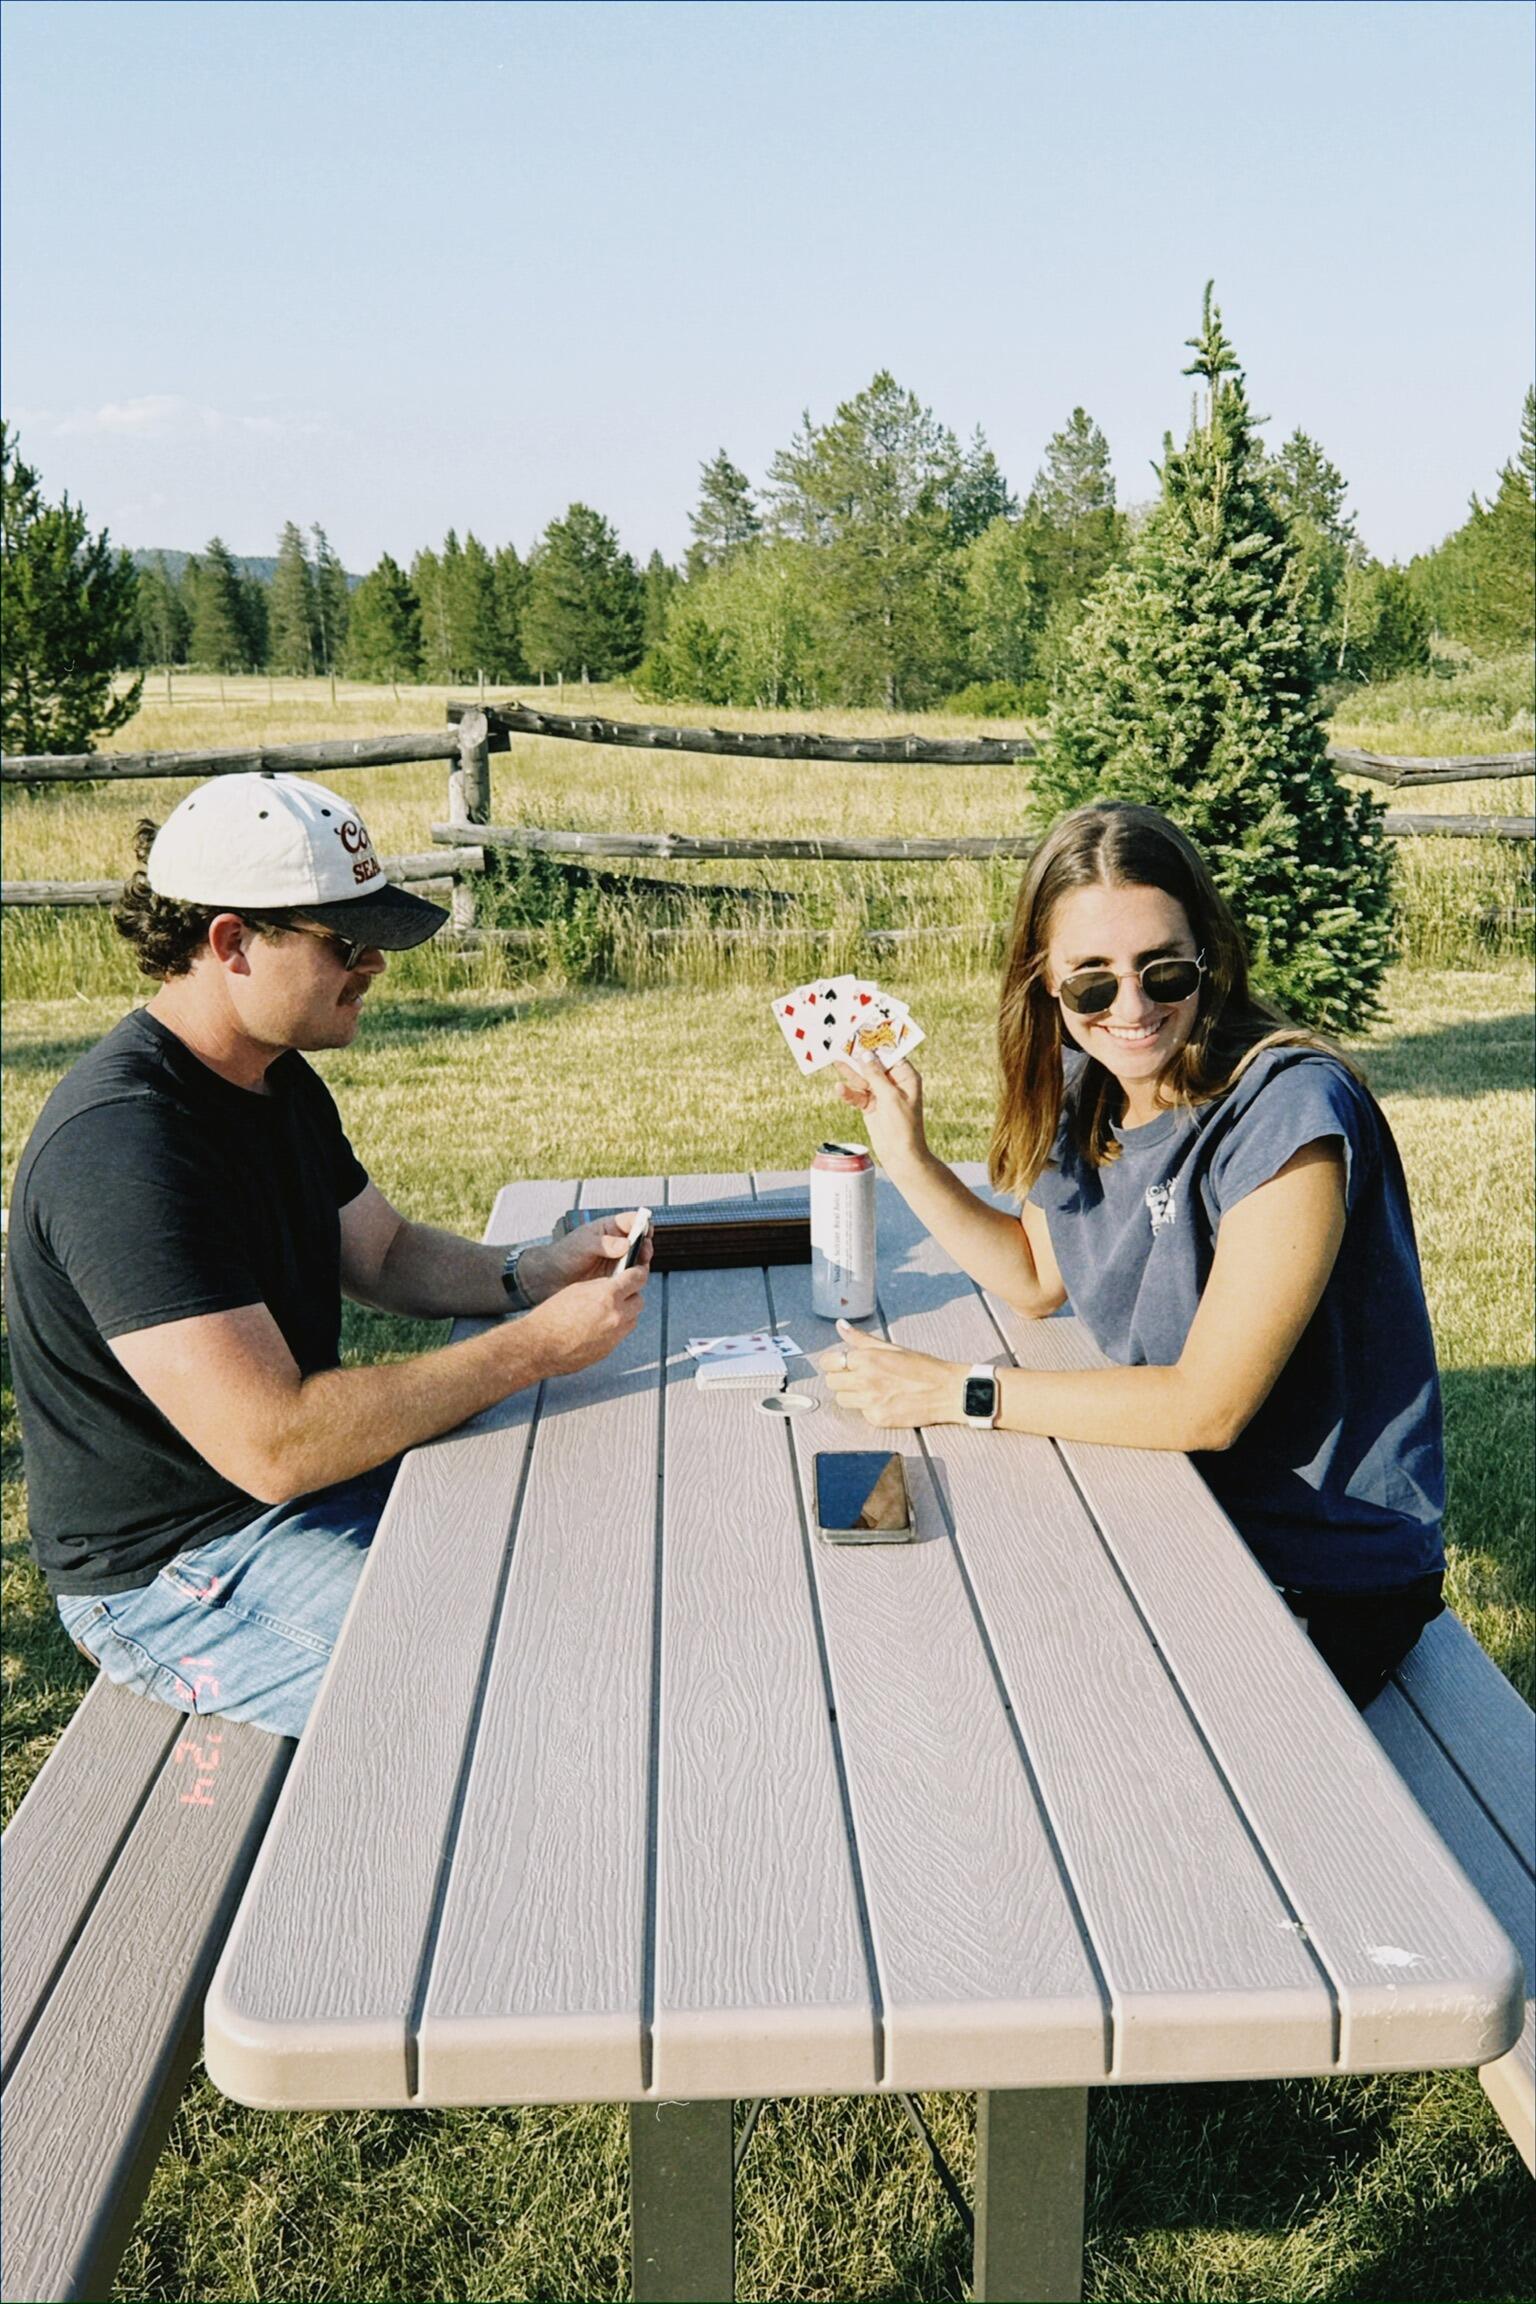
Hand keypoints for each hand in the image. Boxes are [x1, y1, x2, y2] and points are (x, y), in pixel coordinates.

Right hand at [518, 1262, 647, 1376]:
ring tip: (607, 1310)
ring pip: (633, 1319)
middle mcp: (616, 1315)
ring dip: (626, 1312)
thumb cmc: (551, 1317)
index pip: (637, 1279)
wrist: (539, 1346)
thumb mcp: (577, 1289)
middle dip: (631, 1295)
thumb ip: (600, 1286)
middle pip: (639, 1300)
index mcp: (607, 1295)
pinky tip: (599, 1326)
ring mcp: (614, 1335)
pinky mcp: (609, 1350)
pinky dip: (616, 1328)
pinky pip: (621, 1334)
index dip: (638, 1273)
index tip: (637, 1272)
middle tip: (620, 1292)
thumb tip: (613, 1285)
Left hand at [523, 1213, 653, 1297]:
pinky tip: (628, 1283)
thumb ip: (604, 1244)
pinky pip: (631, 1278)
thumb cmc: (564, 1254)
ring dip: (641, 1265)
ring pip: (639, 1261)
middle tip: (643, 1253)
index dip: (643, 1224)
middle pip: (641, 1242)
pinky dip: (633, 1280)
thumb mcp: (582, 1244)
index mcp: (610, 1228)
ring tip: (635, 1270)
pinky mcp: (616, 1278)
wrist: (550, 1277)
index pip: (633, 1221)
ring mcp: (618, 1261)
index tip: (645, 1232)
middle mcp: (618, 1244)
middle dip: (645, 1247)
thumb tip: (625, 1245)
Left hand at [820, 1320, 959, 1429]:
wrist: (946, 1391)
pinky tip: (885, 1401)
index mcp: (866, 1358)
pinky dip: (869, 1408)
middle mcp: (864, 1380)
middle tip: (858, 1376)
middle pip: (831, 1382)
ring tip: (871, 1389)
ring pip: (842, 1400)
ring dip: (851, 1394)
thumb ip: (861, 1339)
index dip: (833, 1363)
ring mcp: (870, 1401)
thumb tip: (841, 1326)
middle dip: (841, 1378)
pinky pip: (861, 1413)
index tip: (839, 1364)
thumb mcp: (892, 1347)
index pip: (828, 1362)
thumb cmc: (922, 1367)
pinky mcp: (877, 1418)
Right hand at [831, 1055, 927, 1179]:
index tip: (861, 1034)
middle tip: (843, 1044)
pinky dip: (848, 1093)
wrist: (900, 1155)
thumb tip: (865, 1055)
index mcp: (906, 1077)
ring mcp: (881, 1094)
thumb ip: (875, 1075)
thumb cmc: (903, 1126)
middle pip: (873, 1065)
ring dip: (850, 1073)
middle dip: (859, 1057)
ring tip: (835, 1061)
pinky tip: (839, 1088)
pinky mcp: (870, 1106)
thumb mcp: (889, 1097)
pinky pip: (857, 1095)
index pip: (890, 1055)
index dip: (875, 1045)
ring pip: (862, 1079)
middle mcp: (894, 1083)